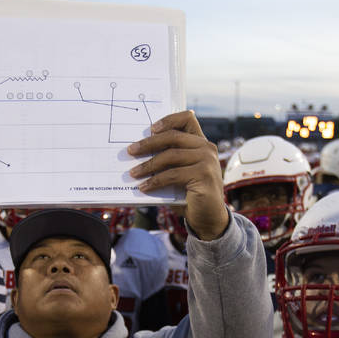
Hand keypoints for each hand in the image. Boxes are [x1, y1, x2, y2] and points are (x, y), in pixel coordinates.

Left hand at [127, 110, 228, 240]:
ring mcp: (207, 161)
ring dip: (148, 165)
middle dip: (148, 143)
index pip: (187, 119)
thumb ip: (168, 160)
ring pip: (171, 156)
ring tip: (132, 173)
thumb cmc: (189, 194)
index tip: (150, 128)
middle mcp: (206, 148)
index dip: (168, 120)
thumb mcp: (178, 172)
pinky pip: (172, 175)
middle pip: (173, 136)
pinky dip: (155, 181)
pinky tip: (143, 187)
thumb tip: (138, 154)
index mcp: (201, 143)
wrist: (208, 218)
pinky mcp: (203, 176)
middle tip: (130, 151)